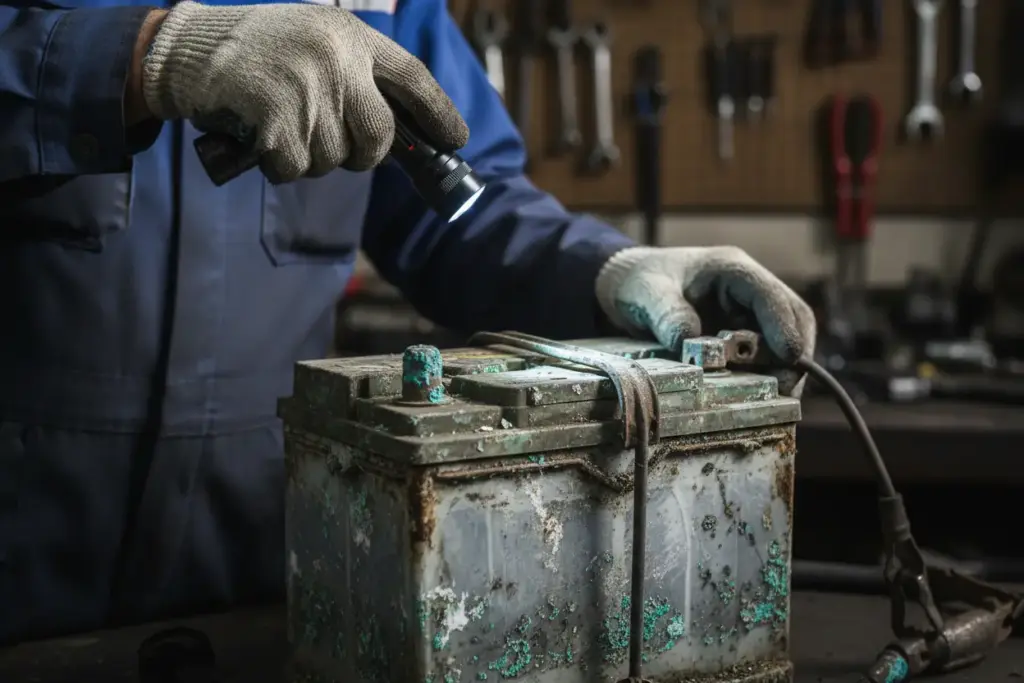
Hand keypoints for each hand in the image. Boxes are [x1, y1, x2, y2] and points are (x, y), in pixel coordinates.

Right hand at [139, 1, 468, 182]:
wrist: (187, 50)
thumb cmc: (258, 53)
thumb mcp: (316, 44)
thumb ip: (356, 78)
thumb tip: (398, 135)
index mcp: (351, 37)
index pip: (412, 77)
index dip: (440, 113)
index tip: (458, 140)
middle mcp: (336, 58)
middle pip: (377, 136)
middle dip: (363, 154)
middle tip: (337, 146)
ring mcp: (308, 86)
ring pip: (334, 158)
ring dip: (310, 158)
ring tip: (283, 125)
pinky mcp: (277, 115)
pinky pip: (296, 168)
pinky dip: (280, 166)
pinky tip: (262, 138)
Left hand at [595, 246, 816, 395]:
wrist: (626, 287)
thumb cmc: (639, 280)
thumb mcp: (647, 293)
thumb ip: (669, 315)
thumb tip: (693, 346)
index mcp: (731, 269)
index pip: (770, 295)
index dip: (783, 325)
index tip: (789, 356)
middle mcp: (748, 293)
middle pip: (792, 319)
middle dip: (794, 354)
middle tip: (782, 388)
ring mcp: (747, 316)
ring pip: (783, 342)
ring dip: (780, 369)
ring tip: (769, 396)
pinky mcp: (740, 339)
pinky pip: (763, 359)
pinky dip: (762, 376)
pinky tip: (752, 395)